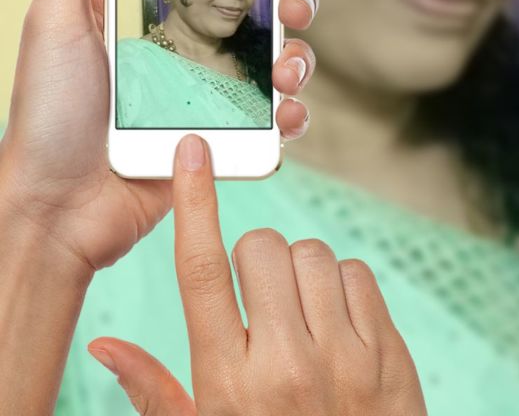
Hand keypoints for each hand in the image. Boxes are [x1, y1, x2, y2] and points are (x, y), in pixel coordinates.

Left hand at [0, 0, 325, 273]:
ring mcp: (209, 88)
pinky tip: (285, 111)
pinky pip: (275, 117)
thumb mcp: (53, 15)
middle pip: (261, 3)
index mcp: (152, 6)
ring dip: (299, 53)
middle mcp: (187, 41)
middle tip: (292, 1)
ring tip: (284, 66)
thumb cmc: (47, 114)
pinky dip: (293, 111)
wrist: (57, 210)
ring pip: (279, 56)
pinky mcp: (223, 134)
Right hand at [88, 135, 428, 415]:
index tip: (192, 153)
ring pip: (313, 254)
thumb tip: (103, 344)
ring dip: (300, 272)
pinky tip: (336, 325)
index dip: (194, 203)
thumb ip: (154, 392)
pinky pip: (358, 274)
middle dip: (255, 258)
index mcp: (228, 383)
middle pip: (261, 247)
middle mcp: (285, 364)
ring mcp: (344, 358)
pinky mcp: (389, 354)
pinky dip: (343, 287)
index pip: (200, 272)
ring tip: (300, 316)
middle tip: (259, 299)